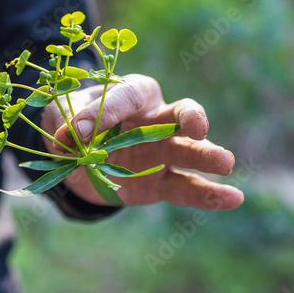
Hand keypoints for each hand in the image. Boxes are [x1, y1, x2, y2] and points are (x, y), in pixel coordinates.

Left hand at [41, 74, 243, 209]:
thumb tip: (67, 139)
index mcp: (130, 94)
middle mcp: (153, 119)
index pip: (127, 96)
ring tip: (225, 162)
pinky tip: (233, 198)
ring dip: (206, 156)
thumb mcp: (60, 114)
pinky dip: (208, 194)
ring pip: (188, 151)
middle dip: (189, 118)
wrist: (75, 156)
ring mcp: (160, 152)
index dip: (106, 111)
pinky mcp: (160, 182)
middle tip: (197, 126)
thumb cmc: (72, 122)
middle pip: (178, 114)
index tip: (77, 130)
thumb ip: (65, 122)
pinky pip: (185, 188)